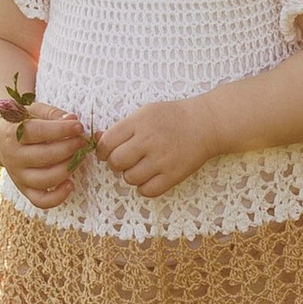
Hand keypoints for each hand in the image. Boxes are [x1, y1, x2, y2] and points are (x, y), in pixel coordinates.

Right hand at [0, 98, 87, 210]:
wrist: (0, 139)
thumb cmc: (23, 122)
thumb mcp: (34, 111)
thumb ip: (53, 114)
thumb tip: (72, 119)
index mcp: (12, 134)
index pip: (38, 132)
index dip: (61, 130)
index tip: (79, 126)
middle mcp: (12, 157)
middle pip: (44, 157)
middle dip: (68, 148)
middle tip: (82, 141)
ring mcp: (17, 176)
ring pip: (44, 180)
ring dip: (67, 169)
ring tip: (79, 157)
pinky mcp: (24, 190)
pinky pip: (41, 200)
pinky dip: (57, 197)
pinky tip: (70, 184)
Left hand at [96, 98, 216, 197]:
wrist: (205, 123)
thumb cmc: (172, 117)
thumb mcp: (145, 113)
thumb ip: (122, 128)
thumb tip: (97, 141)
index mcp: (139, 122)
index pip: (107, 143)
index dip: (103, 150)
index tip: (109, 151)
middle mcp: (148, 140)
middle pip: (116, 163)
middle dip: (116, 163)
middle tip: (126, 159)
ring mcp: (162, 159)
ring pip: (130, 178)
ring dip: (132, 175)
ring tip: (142, 165)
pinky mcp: (173, 175)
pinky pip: (147, 191)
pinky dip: (145, 187)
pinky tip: (151, 175)